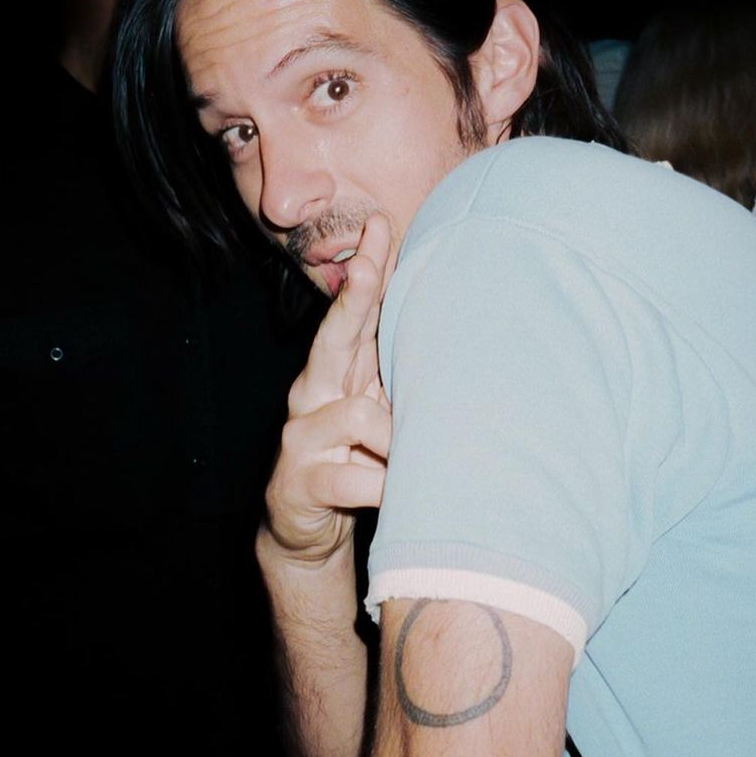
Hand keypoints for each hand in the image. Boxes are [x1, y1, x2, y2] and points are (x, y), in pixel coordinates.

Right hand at [264, 213, 393, 564]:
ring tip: (405, 462)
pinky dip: (382, 487)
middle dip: (355, 299)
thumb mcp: (381, 414)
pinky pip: (354, 480)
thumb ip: (399, 374)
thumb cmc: (355, 461)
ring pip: (356, 418)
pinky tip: (394, 494)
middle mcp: (313, 394)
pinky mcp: (301, 482)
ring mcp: (302, 437)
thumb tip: (455, 327)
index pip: (356, 312)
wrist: (305, 531)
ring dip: (394, 441)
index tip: (382, 226)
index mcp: (339, 373)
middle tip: (368, 264)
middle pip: (335, 339)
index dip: (369, 269)